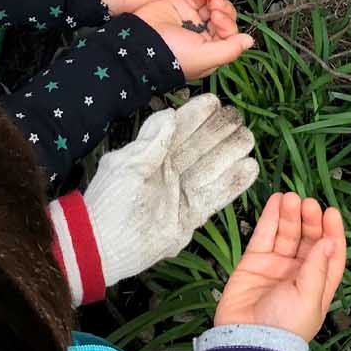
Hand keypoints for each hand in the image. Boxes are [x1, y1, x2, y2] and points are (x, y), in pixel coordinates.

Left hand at [77, 95, 258, 290]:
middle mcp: (174, 170)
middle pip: (205, 144)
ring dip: (232, 151)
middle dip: (220, 130)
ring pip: (216, 166)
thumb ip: (151, 141)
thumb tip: (171, 114)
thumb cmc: (108, 202)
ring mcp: (184, 191)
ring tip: (246, 139)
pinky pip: (219, 195)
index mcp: (156, 154)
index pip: (182, 128)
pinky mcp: (192, 214)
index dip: (197, 114)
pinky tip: (250, 167)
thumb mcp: (124, 166)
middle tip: (235, 120)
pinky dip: (236, 182)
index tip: (213, 102)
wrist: (100, 247)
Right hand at [135, 0, 252, 79]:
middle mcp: (203, 32)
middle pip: (223, 11)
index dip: (227, 20)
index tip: (218, 15)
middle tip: (213, 0)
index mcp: (211, 47)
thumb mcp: (203, 57)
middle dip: (220, 3)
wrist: (136, 44)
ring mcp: (192, 17)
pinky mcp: (181, 4)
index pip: (229, 29)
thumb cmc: (168, 56)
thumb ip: (229, 49)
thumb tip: (249, 42)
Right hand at [214, 193, 346, 340]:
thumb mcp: (309, 298)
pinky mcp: (252, 264)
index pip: (330, 252)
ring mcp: (275, 268)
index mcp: (318, 284)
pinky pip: (263, 237)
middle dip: (310, 220)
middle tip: (308, 203)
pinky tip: (275, 202)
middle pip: (308, 239)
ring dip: (290, 215)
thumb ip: (318, 268)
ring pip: (286, 234)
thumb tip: (330, 241)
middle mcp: (298, 274)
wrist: (246, 344)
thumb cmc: (284, 327)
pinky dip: (270, 218)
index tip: (331, 213)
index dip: (332, 232)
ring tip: (291, 197)